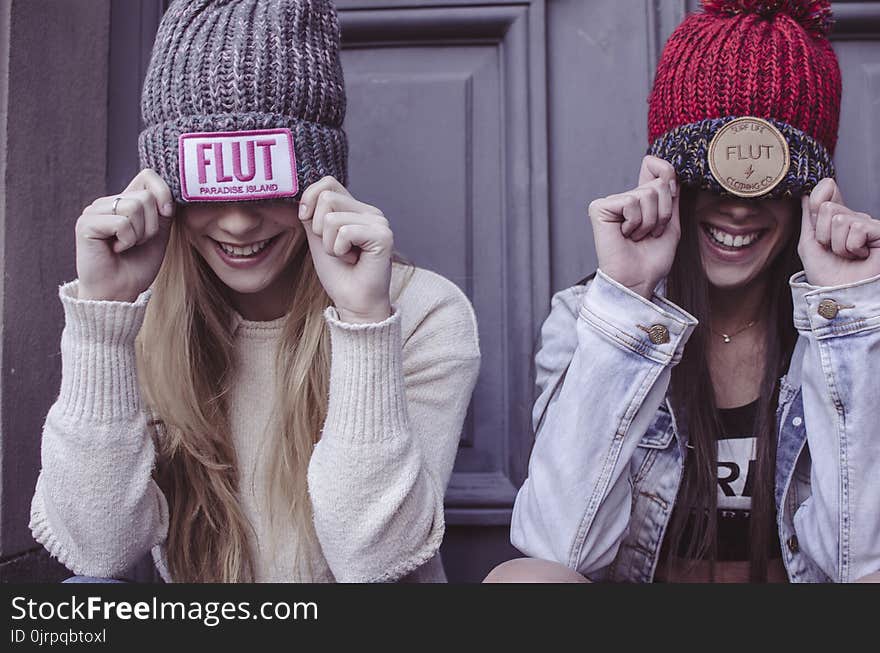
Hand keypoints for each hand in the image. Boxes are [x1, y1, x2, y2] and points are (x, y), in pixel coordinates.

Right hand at [75, 169, 174, 301]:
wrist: (120, 292)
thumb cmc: (138, 265)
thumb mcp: (159, 234)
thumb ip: (163, 211)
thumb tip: (170, 191)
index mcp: (125, 201)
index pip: (147, 175)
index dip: (163, 193)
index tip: (166, 214)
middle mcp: (108, 202)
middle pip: (146, 196)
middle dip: (152, 225)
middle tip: (137, 242)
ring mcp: (95, 210)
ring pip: (135, 207)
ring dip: (139, 234)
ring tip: (126, 246)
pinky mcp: (86, 223)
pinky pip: (122, 223)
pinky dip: (127, 241)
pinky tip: (115, 250)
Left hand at [298, 177, 392, 323]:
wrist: (354, 303)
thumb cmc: (339, 274)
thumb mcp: (318, 238)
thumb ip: (312, 215)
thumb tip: (301, 196)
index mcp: (357, 209)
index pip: (328, 182)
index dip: (309, 198)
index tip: (306, 220)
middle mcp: (371, 212)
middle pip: (326, 197)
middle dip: (319, 229)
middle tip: (335, 249)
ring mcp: (379, 222)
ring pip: (332, 218)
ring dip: (329, 244)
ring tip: (345, 256)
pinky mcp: (383, 236)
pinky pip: (344, 232)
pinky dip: (340, 251)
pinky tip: (353, 261)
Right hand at [588, 156, 680, 298]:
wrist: (637, 280)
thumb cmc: (652, 259)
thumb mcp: (671, 224)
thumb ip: (670, 198)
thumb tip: (668, 172)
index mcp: (640, 201)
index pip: (654, 167)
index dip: (666, 171)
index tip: (671, 192)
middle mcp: (625, 198)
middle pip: (658, 184)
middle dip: (662, 213)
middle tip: (649, 233)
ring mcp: (611, 202)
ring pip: (647, 194)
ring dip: (650, 222)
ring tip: (637, 237)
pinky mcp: (600, 208)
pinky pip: (631, 202)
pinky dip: (635, 223)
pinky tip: (625, 235)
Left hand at [798, 178, 879, 286]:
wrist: (839, 295)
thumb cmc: (826, 274)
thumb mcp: (809, 244)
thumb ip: (809, 217)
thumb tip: (807, 194)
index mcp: (836, 218)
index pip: (826, 191)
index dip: (817, 204)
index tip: (817, 223)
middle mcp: (853, 217)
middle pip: (827, 208)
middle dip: (823, 235)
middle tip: (834, 250)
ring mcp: (868, 224)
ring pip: (840, 220)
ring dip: (838, 245)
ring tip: (847, 256)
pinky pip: (858, 228)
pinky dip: (853, 247)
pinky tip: (860, 256)